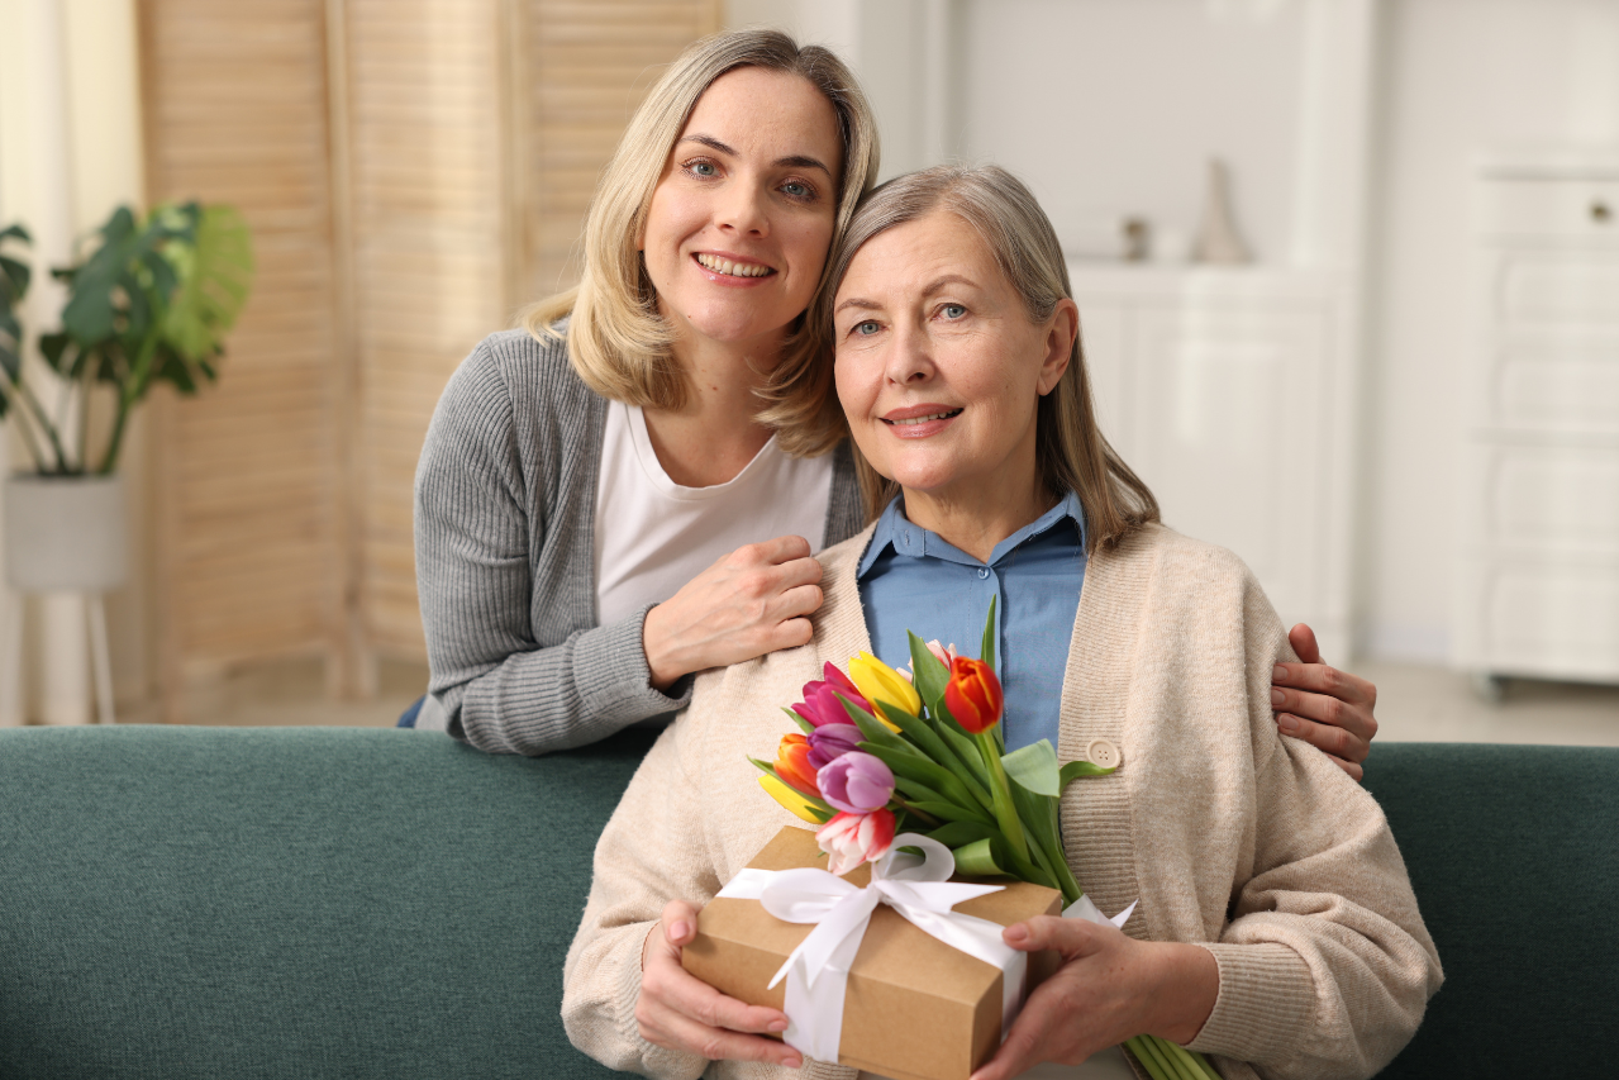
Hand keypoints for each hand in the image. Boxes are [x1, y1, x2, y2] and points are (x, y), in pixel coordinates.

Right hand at [637, 900, 802, 1067]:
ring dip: (750, 1054)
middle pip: (709, 1038)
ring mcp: (656, 1028)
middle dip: (754, 1046)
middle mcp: (652, 1009)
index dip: (743, 1017)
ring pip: (708, 1051)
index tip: (779, 1018)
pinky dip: (736, 1050)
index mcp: (659, 978)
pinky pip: (703, 1052)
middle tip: (791, 1048)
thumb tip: (682, 932)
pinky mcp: (666, 1040)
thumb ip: (680, 914)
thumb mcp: (680, 911)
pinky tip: (763, 1047)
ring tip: (786, 1054)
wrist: (657, 951)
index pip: (706, 1006)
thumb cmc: (681, 931)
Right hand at [642, 536, 823, 689]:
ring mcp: (765, 609)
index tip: (793, 569)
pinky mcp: (767, 639)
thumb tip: (787, 557)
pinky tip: (786, 631)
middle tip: (794, 591)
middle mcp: (759, 579)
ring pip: (815, 597)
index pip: (800, 545)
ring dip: (806, 606)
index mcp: (748, 556)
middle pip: (813, 570)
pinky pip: (807, 630)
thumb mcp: (723, 565)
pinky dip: (800, 632)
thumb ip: (756, 558)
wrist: (674, 635)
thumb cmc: (698, 601)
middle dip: (807, 580)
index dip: (800, 558)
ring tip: (791, 611)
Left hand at [969, 916, 1217, 1079]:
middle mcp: (1062, 1034)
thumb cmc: (1119, 960)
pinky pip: (1036, 1053)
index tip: (974, 1078)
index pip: (1021, 1043)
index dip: (996, 1066)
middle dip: (985, 1060)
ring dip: (1001, 1052)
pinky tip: (1010, 1026)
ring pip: (1024, 1056)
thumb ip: (1045, 930)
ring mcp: (1067, 1048)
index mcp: (1060, 1005)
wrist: (1155, 990)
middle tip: (954, 1055)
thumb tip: (1011, 933)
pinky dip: (1019, 1046)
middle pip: (1015, 1056)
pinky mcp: (1070, 1052)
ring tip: (974, 1040)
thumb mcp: (1084, 934)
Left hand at [1270, 623, 1378, 780]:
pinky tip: (1295, 753)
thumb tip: (1299, 628)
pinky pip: (1342, 771)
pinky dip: (1320, 761)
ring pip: (1336, 737)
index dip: (1299, 674)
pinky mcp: (1355, 774)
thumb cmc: (1314, 702)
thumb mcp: (1312, 679)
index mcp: (1363, 692)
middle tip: (1269, 696)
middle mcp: (1368, 721)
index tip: (1272, 672)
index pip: (1331, 678)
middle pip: (1332, 708)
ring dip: (1305, 728)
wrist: (1322, 745)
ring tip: (1277, 721)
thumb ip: (1306, 655)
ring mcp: (1363, 749)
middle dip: (1297, 700)